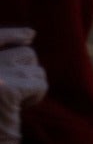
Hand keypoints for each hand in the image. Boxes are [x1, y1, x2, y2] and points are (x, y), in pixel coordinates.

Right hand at [0, 28, 46, 143]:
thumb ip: (2, 66)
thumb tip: (29, 38)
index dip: (12, 35)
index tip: (30, 35)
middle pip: (22, 53)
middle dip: (28, 71)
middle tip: (18, 92)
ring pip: (34, 67)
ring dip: (33, 84)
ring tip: (15, 103)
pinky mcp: (6, 89)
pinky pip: (38, 83)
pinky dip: (37, 95)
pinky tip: (20, 108)